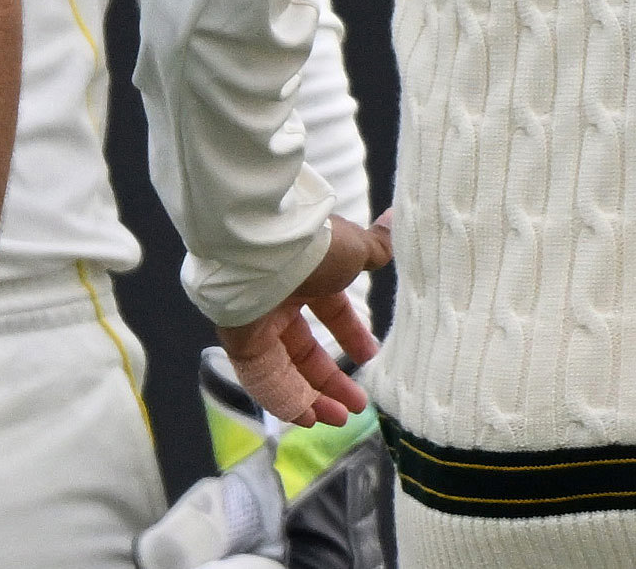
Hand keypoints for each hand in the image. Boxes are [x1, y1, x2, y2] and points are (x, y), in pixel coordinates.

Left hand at [216, 212, 392, 427]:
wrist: (269, 244)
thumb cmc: (317, 245)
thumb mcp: (356, 248)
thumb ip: (376, 247)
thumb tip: (393, 217)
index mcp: (308, 278)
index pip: (330, 313)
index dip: (350, 335)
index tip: (370, 356)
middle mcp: (279, 303)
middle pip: (305, 350)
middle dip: (332, 378)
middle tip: (358, 403)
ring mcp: (257, 325)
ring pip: (284, 369)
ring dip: (312, 397)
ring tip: (340, 418)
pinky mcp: (241, 345)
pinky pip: (264, 379)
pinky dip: (285, 400)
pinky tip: (307, 418)